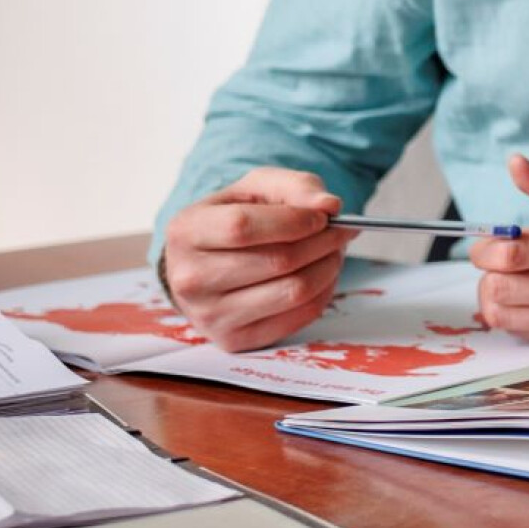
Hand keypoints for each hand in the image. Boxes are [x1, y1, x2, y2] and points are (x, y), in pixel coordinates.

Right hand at [160, 168, 350, 351]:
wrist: (209, 263)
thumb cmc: (235, 219)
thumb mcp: (258, 188)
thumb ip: (295, 186)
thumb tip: (329, 206)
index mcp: (186, 231)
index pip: (243, 227)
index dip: (295, 220)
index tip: (323, 216)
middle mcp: (189, 278)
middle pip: (277, 261)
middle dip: (323, 242)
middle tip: (342, 230)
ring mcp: (209, 315)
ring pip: (293, 291)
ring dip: (329, 266)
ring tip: (332, 250)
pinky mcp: (234, 340)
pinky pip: (299, 316)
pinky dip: (324, 291)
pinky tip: (320, 274)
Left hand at [467, 154, 528, 343]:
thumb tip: (515, 165)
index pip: (512, 254)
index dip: (484, 250)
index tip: (486, 243)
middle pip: (502, 288)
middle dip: (487, 274)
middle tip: (495, 262)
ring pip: (507, 316)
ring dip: (495, 298)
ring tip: (508, 280)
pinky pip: (527, 332)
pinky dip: (515, 316)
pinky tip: (528, 298)